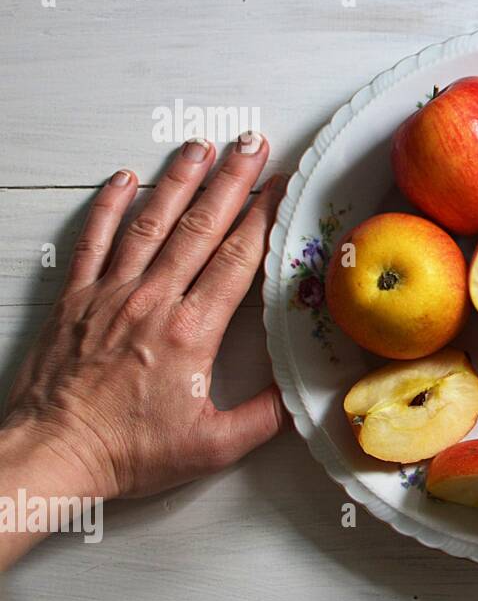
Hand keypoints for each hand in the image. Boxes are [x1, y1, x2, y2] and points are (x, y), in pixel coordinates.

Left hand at [2, 135, 287, 519]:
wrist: (52, 455)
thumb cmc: (128, 452)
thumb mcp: (213, 446)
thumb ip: (264, 416)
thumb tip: (301, 394)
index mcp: (190, 331)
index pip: (235, 259)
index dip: (262, 217)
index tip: (281, 188)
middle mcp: (151, 301)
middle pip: (200, 227)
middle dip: (231, 181)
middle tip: (253, 145)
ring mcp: (109, 294)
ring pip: (150, 223)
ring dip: (178, 180)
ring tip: (201, 147)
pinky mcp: (75, 299)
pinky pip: (93, 240)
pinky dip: (109, 206)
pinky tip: (125, 179)